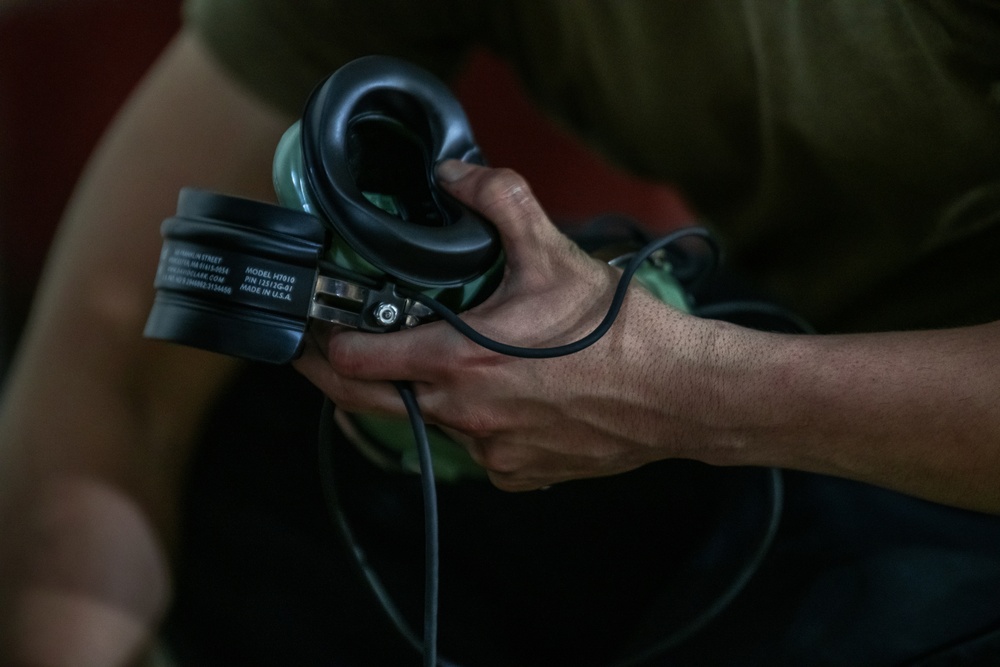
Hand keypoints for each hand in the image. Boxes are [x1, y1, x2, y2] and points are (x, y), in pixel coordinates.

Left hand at [294, 161, 714, 490]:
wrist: (676, 393)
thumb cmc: (617, 330)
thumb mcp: (552, 251)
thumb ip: (497, 200)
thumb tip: (457, 174)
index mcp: (459, 360)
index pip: (354, 362)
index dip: (326, 342)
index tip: (319, 329)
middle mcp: (464, 414)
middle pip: (365, 406)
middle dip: (338, 378)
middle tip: (331, 354)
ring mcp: (489, 451)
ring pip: (430, 423)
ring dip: (426, 393)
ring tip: (453, 359)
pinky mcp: (517, 473)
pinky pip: (477, 449)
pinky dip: (477, 423)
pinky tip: (508, 396)